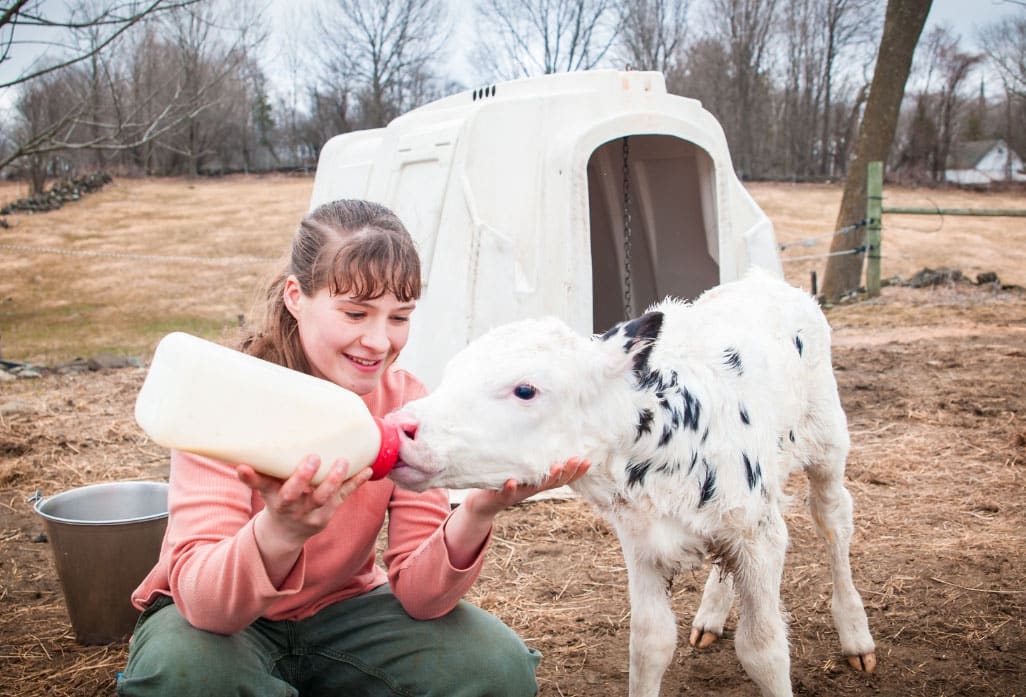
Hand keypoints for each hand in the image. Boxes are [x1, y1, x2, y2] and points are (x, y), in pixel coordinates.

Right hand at [238, 455, 371, 547]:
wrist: (288, 532)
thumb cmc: (277, 500)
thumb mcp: (266, 490)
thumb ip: (258, 474)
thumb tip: (242, 453)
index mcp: (273, 498)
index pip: (261, 487)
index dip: (250, 478)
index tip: (242, 467)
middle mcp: (291, 507)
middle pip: (294, 495)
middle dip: (302, 477)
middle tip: (312, 457)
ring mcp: (311, 512)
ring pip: (322, 498)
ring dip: (334, 479)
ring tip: (343, 460)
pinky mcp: (329, 512)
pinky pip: (343, 497)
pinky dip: (356, 483)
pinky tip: (368, 470)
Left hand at [445, 457, 590, 568]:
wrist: (483, 503)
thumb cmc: (505, 482)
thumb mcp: (522, 471)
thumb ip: (534, 460)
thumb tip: (546, 434)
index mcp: (538, 482)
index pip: (562, 478)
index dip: (576, 472)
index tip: (589, 461)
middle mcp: (532, 489)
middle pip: (553, 482)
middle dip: (567, 471)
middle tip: (577, 460)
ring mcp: (518, 493)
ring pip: (535, 487)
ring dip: (546, 478)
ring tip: (556, 468)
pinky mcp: (501, 496)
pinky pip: (506, 493)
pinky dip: (510, 488)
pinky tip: (512, 481)